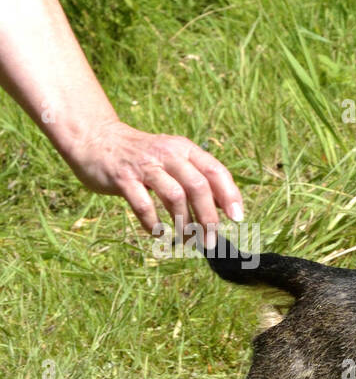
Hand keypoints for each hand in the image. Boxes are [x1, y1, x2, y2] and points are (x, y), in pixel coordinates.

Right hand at [64, 119, 243, 240]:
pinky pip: (144, 205)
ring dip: (184, 224)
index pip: (216, 171)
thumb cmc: (143, 157)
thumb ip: (198, 178)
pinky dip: (154, 224)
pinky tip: (158, 233)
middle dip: (208, 218)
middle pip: (198, 186)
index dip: (230, 196)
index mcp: (185, 149)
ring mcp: (144, 165)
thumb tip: (224, 207)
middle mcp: (168, 154)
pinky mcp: (123, 178)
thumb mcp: (173, 159)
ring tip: (187, 240)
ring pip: (174, 197)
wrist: (95, 138)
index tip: (237, 219)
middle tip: (210, 240)